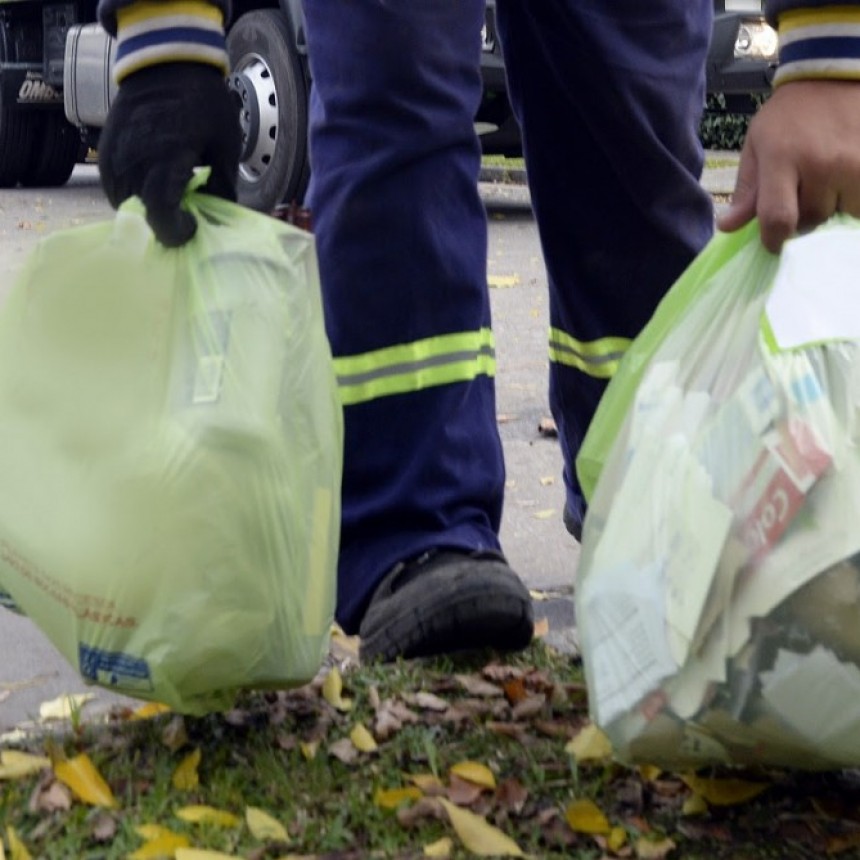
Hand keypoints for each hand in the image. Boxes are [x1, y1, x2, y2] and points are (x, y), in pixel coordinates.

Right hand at [98, 62, 241, 246]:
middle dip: (164, 223)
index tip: (192, 226)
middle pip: (142, 215)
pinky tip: (151, 184)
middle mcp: (134, 162)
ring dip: (146, 210)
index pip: (160, 215)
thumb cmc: (203, 103)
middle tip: (185, 214)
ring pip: (125, 204)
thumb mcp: (225, 145)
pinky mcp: (104, 151)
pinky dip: (131, 194)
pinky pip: (113, 187)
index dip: (175, 232)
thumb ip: (222, 185)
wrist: (165, 62)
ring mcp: (115, 156)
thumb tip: (218, 217)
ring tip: (169, 197)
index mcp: (166, 160)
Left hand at [717, 80, 859, 252]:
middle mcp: (821, 162)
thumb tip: (728, 227)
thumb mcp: (756, 145)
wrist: (834, 74)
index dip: (774, 239)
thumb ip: (746, 189)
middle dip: (801, 217)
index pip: (778, 218)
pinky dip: (853, 199)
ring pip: (839, 214)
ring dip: (830, 208)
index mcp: (783, 157)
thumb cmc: (788, 116)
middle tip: (800, 194)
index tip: (773, 243)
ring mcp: (855, 162)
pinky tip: (843, 179)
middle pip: (810, 220)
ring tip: (825, 181)